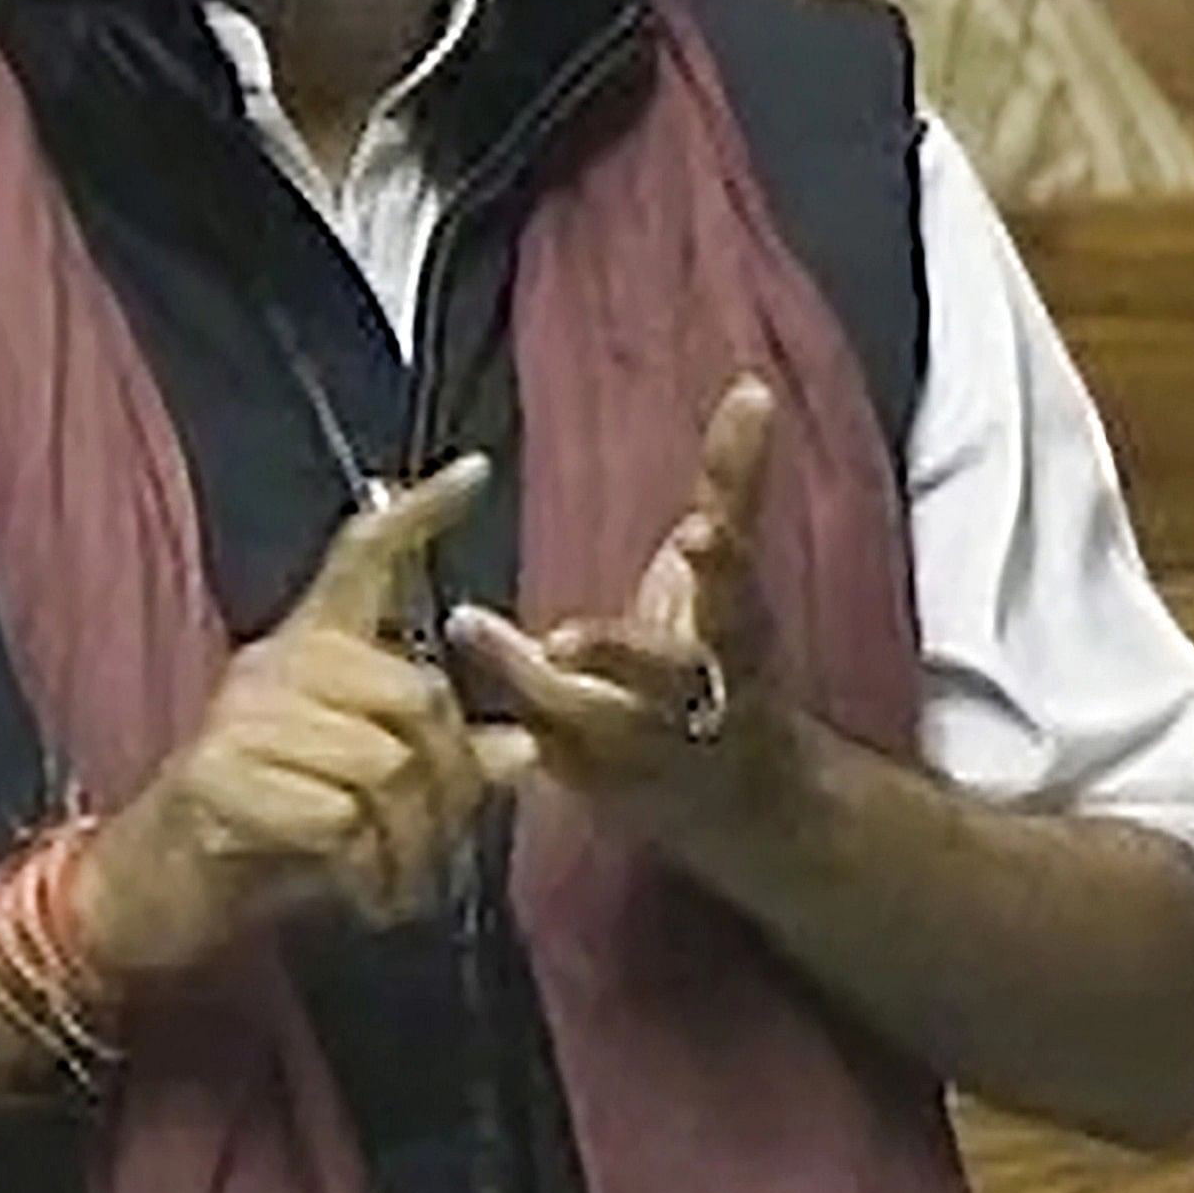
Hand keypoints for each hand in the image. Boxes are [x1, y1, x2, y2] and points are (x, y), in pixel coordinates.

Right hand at [76, 455, 532, 982]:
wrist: (153, 893)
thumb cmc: (267, 838)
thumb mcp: (364, 798)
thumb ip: (434, 768)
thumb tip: (520, 750)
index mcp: (310, 651)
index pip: (362, 560)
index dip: (420, 515)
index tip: (477, 470)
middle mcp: (274, 664)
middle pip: (417, 695)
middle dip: (450, 787)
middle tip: (438, 852)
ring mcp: (239, 716)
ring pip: (383, 765)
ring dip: (409, 845)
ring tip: (396, 887)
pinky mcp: (214, 776)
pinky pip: (335, 817)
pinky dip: (363, 872)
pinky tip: (357, 896)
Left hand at [451, 378, 793, 836]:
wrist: (745, 802)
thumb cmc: (728, 661)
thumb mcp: (737, 577)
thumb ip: (735, 486)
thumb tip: (752, 389)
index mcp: (737, 645)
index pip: (736, 600)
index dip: (720, 568)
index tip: (697, 534)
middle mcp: (694, 706)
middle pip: (660, 681)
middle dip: (617, 651)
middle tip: (560, 631)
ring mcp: (641, 755)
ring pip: (587, 724)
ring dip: (531, 681)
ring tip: (474, 625)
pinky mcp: (585, 787)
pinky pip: (534, 756)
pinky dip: (491, 731)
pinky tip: (441, 693)